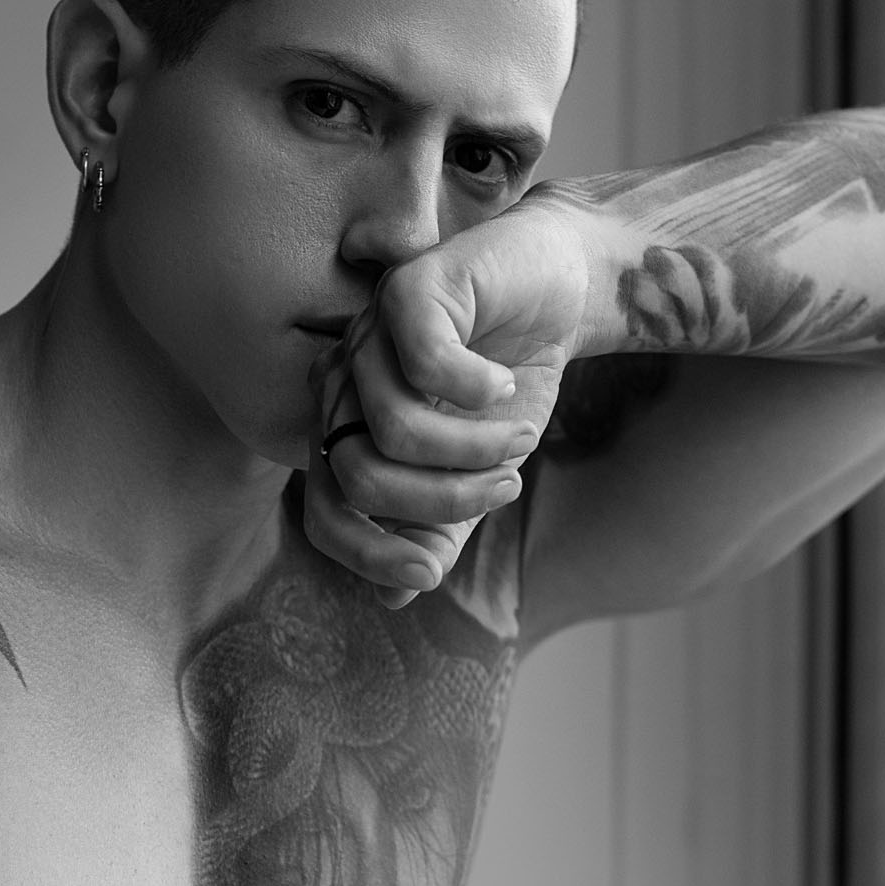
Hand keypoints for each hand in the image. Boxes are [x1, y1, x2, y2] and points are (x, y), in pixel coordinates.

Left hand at [303, 194, 593, 604]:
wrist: (561, 288)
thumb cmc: (511, 383)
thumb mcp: (478, 474)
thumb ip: (436, 530)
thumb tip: (394, 597)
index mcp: (347, 431)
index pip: (324, 513)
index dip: (367, 555)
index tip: (428, 572)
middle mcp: (342, 384)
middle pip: (356, 479)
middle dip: (441, 502)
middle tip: (505, 485)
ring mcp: (366, 333)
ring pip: (394, 431)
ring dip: (474, 449)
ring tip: (518, 436)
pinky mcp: (407, 290)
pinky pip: (424, 365)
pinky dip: (479, 391)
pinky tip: (505, 382)